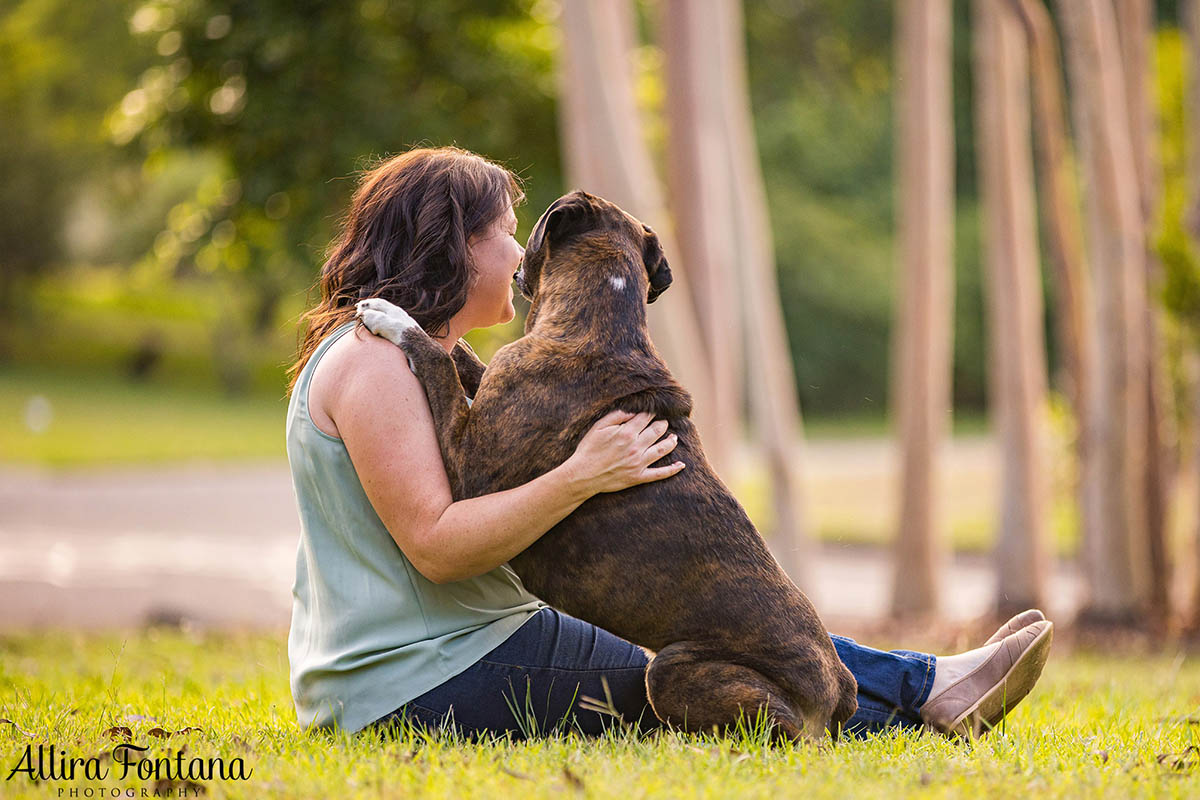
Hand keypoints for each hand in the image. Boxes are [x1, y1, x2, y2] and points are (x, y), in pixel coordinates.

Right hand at [563, 410, 685, 494]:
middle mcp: (636, 447)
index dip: (651, 412)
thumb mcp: (598, 427)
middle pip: (657, 431)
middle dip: (663, 423)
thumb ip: (616, 416)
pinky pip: (660, 474)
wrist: (583, 475)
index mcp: (627, 432)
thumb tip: (632, 410)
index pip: (646, 417)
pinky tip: (681, 465)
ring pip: (663, 449)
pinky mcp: (639, 477)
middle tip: (664, 421)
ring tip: (674, 438)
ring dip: (671, 441)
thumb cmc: (589, 449)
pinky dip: (672, 470)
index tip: (654, 409)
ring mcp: (639, 463)